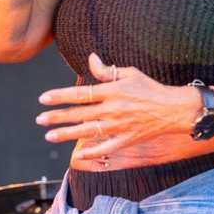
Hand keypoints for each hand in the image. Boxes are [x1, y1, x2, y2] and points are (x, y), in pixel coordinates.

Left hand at [35, 52, 182, 159]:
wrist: (173, 109)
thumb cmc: (150, 88)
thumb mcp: (130, 73)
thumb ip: (107, 70)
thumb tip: (90, 59)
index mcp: (112, 91)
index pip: (80, 93)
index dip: (60, 96)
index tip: (43, 98)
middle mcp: (113, 109)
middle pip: (79, 114)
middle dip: (57, 116)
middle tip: (39, 119)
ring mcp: (119, 126)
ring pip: (87, 131)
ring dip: (66, 134)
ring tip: (49, 136)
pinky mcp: (126, 140)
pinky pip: (105, 148)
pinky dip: (91, 152)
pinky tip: (77, 153)